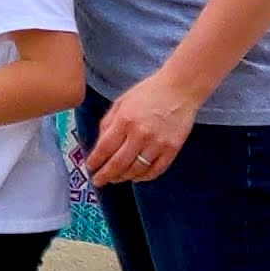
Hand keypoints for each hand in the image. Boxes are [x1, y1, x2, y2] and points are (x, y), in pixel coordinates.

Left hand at [79, 70, 207, 183]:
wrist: (180, 89)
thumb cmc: (148, 93)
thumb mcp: (121, 102)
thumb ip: (108, 123)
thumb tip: (99, 145)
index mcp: (125, 120)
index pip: (105, 148)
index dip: (95, 161)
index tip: (90, 167)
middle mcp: (140, 134)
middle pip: (118, 164)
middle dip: (105, 175)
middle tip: (98, 181)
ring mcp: (158, 143)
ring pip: (136, 170)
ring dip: (123, 177)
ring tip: (115, 179)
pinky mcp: (172, 149)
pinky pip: (156, 170)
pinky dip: (144, 177)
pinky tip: (136, 177)